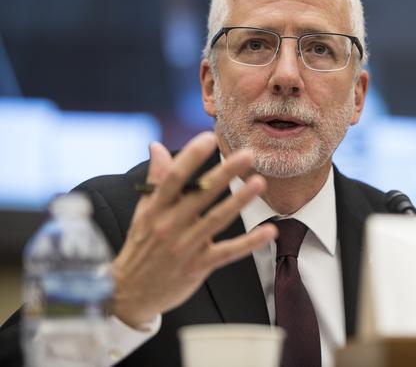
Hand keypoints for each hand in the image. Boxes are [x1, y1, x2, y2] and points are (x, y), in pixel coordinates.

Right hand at [110, 131, 277, 327]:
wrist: (130, 293)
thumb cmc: (141, 246)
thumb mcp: (143, 211)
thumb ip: (155, 179)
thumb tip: (157, 146)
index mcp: (155, 208)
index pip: (174, 178)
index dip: (191, 157)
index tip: (209, 137)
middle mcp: (169, 225)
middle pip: (201, 194)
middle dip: (225, 173)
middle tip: (248, 154)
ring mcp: (185, 247)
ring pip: (217, 220)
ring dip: (240, 201)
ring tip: (259, 182)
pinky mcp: (198, 266)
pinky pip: (228, 252)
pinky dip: (250, 243)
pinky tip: (270, 231)